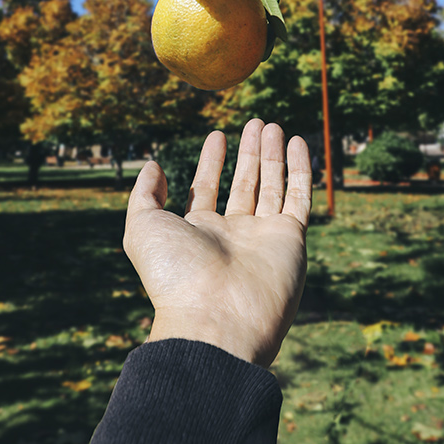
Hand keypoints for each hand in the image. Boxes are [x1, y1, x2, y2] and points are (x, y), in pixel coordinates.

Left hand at [123, 119, 311, 367]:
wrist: (215, 320)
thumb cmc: (174, 276)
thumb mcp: (143, 228)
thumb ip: (145, 194)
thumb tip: (153, 166)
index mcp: (198, 233)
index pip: (208, 189)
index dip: (212, 162)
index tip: (217, 135)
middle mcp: (233, 235)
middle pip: (244, 185)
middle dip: (249, 154)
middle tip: (255, 123)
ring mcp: (264, 237)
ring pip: (272, 187)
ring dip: (272, 155)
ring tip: (271, 125)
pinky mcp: (291, 239)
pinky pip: (299, 197)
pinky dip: (299, 170)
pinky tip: (296, 143)